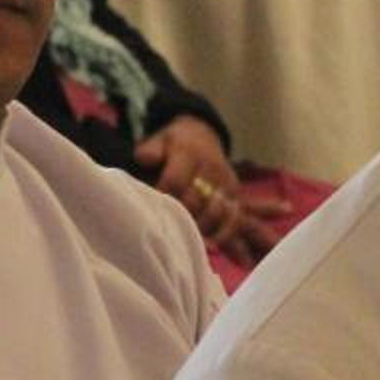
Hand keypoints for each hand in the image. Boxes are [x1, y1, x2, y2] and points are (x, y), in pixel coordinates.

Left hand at [134, 116, 238, 241]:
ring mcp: (226, 183)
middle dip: (179, 217)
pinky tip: (210, 243)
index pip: (175, 181)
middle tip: (165, 230)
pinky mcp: (235, 196)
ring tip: (184, 237)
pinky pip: (234, 218)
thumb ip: (150, 150)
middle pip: (195, 201)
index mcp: (190, 153)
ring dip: (198, 227)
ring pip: (215, 212)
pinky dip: (223, 233)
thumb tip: (144, 159)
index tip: (150, 212)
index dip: (162, 198)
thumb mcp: (160, 139)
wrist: (204, 136)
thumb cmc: (176, 144)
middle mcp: (211, 167)